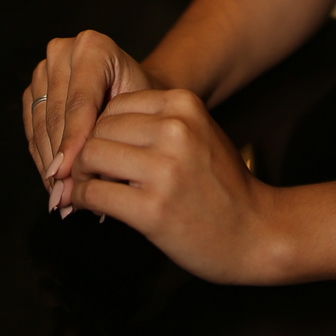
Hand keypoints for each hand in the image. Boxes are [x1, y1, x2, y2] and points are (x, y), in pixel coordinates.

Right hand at [23, 29, 150, 206]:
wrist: (137, 88)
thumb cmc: (143, 101)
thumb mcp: (134, 116)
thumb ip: (106, 143)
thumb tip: (73, 188)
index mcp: (93, 47)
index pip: (79, 102)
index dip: (71, 141)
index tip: (66, 175)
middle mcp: (64, 50)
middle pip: (56, 114)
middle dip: (59, 158)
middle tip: (64, 196)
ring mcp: (45, 67)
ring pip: (40, 124)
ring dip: (48, 163)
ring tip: (60, 196)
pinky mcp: (34, 88)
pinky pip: (32, 128)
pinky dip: (42, 157)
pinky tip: (53, 181)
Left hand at [63, 88, 281, 283]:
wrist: (256, 230)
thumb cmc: (222, 184)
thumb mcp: (197, 133)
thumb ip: (156, 123)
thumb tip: (96, 130)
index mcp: (184, 104)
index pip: (115, 105)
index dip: (101, 130)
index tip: (102, 152)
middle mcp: (175, 130)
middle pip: (99, 129)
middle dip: (85, 152)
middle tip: (87, 174)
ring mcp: (164, 169)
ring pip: (90, 156)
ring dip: (80, 175)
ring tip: (88, 188)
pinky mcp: (153, 209)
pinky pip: (94, 193)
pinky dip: (82, 199)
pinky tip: (90, 206)